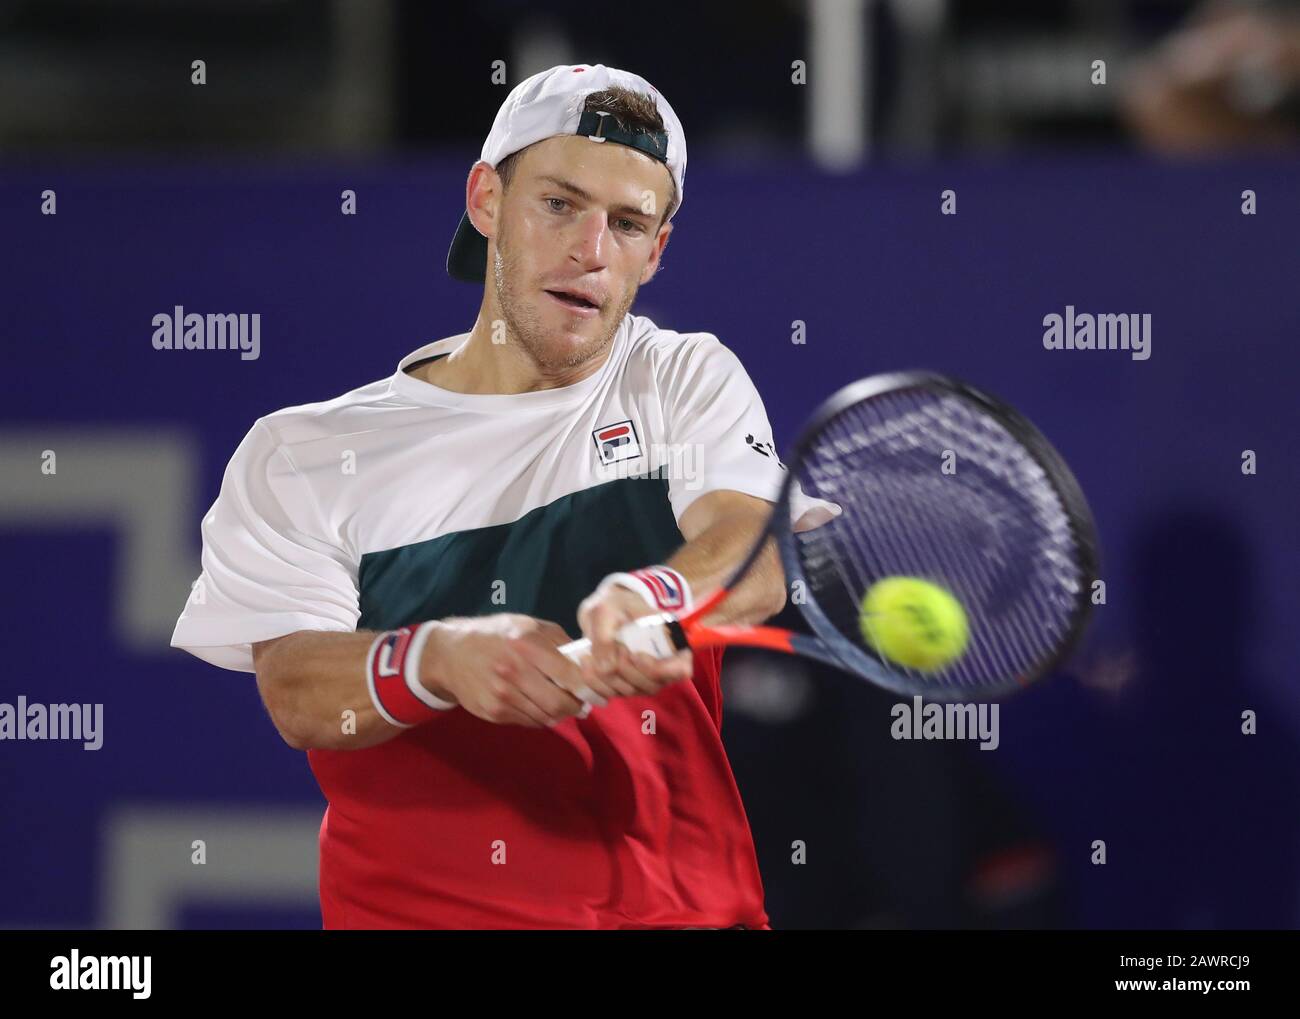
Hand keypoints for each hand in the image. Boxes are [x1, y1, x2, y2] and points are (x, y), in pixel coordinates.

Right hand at [419, 615, 587, 727]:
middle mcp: (513, 672)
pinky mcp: (494, 712)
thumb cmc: (496, 635)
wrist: (450, 654)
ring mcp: (502, 695)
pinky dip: (540, 716)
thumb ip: (558, 641)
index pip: (569, 675)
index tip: (598, 691)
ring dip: (560, 713)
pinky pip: (529, 722)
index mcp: (526, 645)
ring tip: (562, 702)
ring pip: (546, 717)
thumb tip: (588, 660)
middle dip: (577, 706)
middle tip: (582, 702)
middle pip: (559, 703)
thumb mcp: (527, 625)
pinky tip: (539, 704)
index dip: (589, 687)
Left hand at [574, 583, 693, 702]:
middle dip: (626, 670)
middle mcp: (662, 666)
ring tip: (591, 654)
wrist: (605, 611)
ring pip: (629, 691)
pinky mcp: (624, 685)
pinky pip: (611, 694)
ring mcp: (644, 679)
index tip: (636, 655)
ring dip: (607, 676)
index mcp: (671, 643)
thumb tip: (607, 667)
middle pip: (651, 685)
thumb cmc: (616, 605)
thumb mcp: (608, 609)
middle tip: (610, 648)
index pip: (681, 670)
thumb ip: (605, 635)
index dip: (659, 669)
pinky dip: (595, 682)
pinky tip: (586, 664)